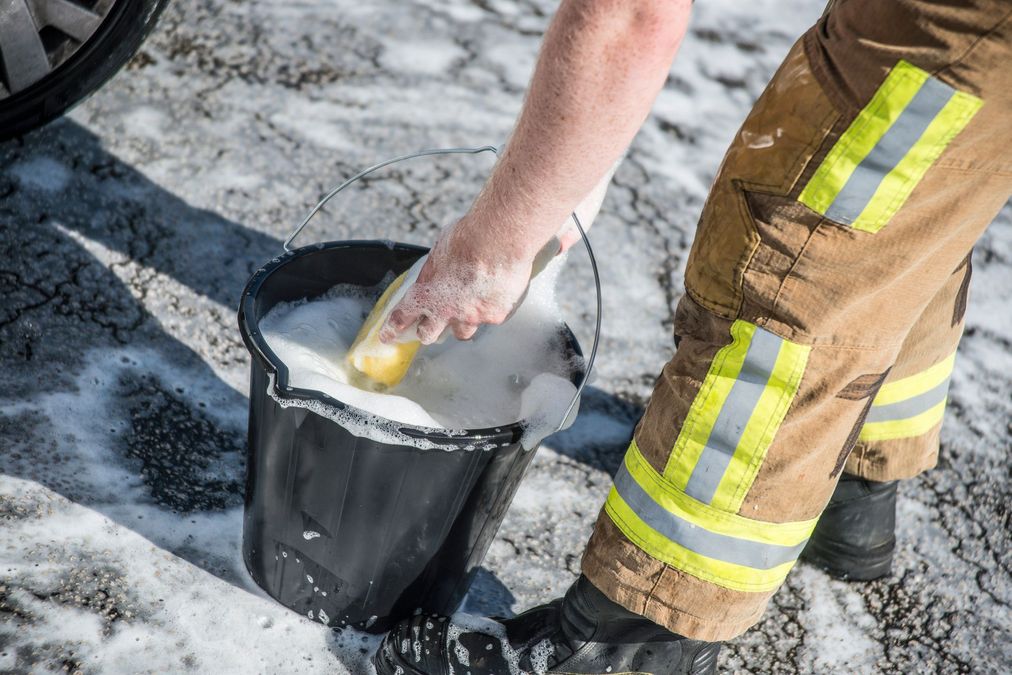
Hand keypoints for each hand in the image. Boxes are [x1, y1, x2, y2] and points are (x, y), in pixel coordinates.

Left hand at [379, 220, 534, 344]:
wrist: (498, 239)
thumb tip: (439, 270)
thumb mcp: (439, 251)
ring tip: (468, 309)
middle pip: (429, 334)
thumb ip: (435, 269)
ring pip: (461, 332)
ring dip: (460, 324)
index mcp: (425, 292)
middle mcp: (445, 310)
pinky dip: (489, 310)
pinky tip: (495, 296)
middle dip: (428, 331)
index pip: (402, 317)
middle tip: (432, 325)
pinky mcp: (494, 316)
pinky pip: (488, 319)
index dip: (393, 329)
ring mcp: (470, 316)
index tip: (388, 336)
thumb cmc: (468, 237)